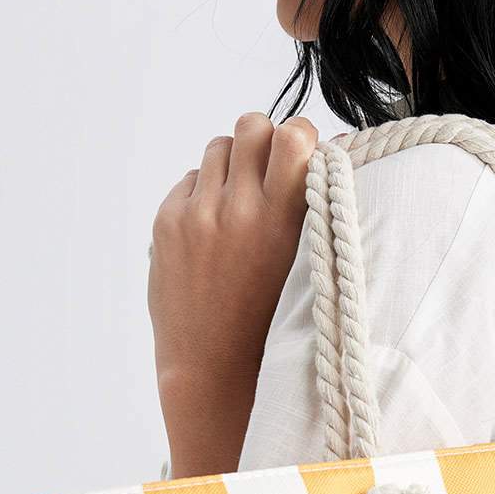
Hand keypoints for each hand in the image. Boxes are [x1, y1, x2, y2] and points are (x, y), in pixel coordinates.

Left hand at [149, 111, 318, 471]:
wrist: (212, 368)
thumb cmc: (273, 321)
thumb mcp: (304, 264)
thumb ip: (312, 206)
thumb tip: (327, 146)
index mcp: (282, 220)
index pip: (294, 135)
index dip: (301, 137)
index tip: (303, 156)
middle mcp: (238, 209)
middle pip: (253, 125)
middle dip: (264, 140)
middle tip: (268, 173)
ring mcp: (198, 213)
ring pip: (220, 145)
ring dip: (234, 163)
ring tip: (241, 202)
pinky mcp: (167, 221)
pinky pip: (192, 177)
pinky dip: (205, 192)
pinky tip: (215, 230)